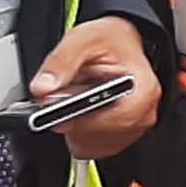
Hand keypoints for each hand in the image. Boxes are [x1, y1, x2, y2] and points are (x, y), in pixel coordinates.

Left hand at [31, 17, 159, 158]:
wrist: (120, 44)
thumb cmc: (111, 41)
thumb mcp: (84, 39)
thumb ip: (62, 61)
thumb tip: (42, 88)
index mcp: (143, 89)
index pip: (118, 119)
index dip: (85, 120)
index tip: (60, 112)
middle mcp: (143, 113)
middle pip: (101, 135)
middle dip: (73, 120)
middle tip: (62, 97)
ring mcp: (133, 128)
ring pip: (92, 145)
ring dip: (73, 127)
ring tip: (74, 101)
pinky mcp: (119, 138)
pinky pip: (90, 147)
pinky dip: (77, 133)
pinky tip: (78, 113)